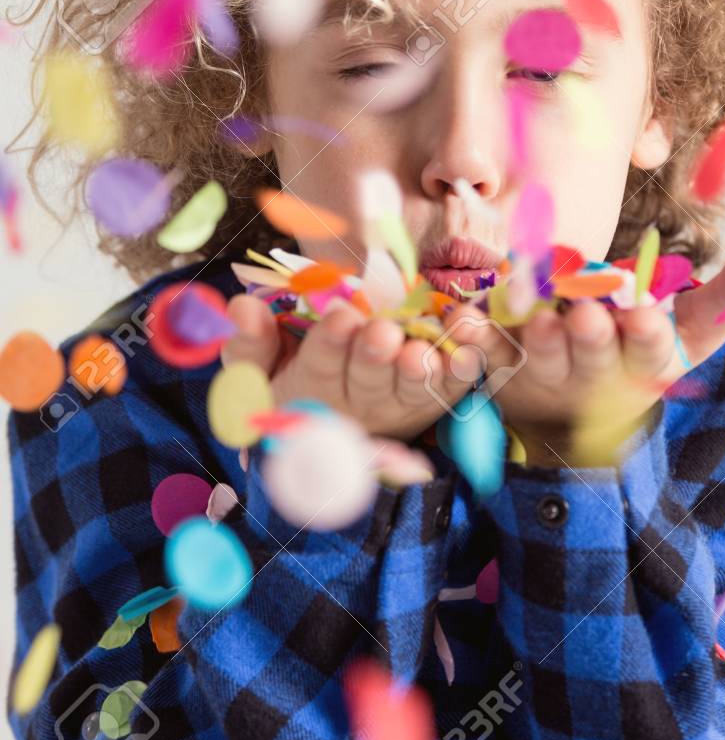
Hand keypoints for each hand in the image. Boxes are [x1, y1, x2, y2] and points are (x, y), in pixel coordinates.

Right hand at [221, 293, 490, 440]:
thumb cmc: (293, 383)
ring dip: (418, 368)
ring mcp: (400, 402)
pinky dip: (461, 371)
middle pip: (367, 377)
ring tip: (422, 352)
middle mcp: (358, 399)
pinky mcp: (435, 400)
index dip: (330, 343)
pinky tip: (469, 351)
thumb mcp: (259, 367)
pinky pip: (452, 388)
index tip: (341, 317)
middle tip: (383, 333)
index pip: (320, 362)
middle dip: (374, 354)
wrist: (333, 433)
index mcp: (314, 384)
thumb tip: (241, 306)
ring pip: (409, 387)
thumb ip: (251, 341)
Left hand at [460, 249, 724, 467]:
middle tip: (587, 314)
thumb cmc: (635, 351)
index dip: (648, 337)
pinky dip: (473, 341)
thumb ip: (724, 299)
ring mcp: (544, 373)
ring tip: (534, 318)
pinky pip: (484, 356)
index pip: (651, 352)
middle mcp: (592, 373)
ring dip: (535, 340)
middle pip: (592, 357)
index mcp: (641, 364)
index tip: (646, 317)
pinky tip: (463, 321)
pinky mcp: (501, 367)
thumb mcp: (686, 333)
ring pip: (538, 359)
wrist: (572, 405)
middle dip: (591, 338)